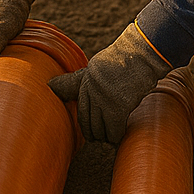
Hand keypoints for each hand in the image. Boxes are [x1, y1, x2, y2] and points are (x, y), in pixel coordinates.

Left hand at [48, 22, 171, 142]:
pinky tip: (119, 136)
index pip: (79, 107)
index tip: (86, 131)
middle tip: (97, 138)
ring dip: (104, 136)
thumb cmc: (122, 59)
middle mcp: (91, 89)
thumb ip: (79, 79)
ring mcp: (104, 99)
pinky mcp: (118, 107)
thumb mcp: (96, 66)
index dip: (83, 122)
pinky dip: (116, 137)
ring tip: (109, 138)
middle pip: (86, 121)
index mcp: (86, 79)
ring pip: (99, 128)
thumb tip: (51, 85)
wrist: (142, 55)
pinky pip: (113, 131)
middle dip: (91, 133)